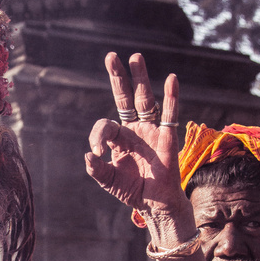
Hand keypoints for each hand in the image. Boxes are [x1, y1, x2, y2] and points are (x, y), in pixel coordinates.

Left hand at [85, 53, 193, 240]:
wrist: (154, 203)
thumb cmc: (132, 190)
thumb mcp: (108, 180)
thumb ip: (96, 169)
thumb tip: (88, 155)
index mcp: (119, 137)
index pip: (106, 124)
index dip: (98, 136)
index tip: (97, 153)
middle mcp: (135, 129)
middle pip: (126, 98)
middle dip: (118, 78)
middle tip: (111, 57)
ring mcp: (151, 130)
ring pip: (145, 99)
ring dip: (140, 78)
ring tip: (135, 57)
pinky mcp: (167, 136)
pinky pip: (169, 113)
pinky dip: (171, 97)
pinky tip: (171, 79)